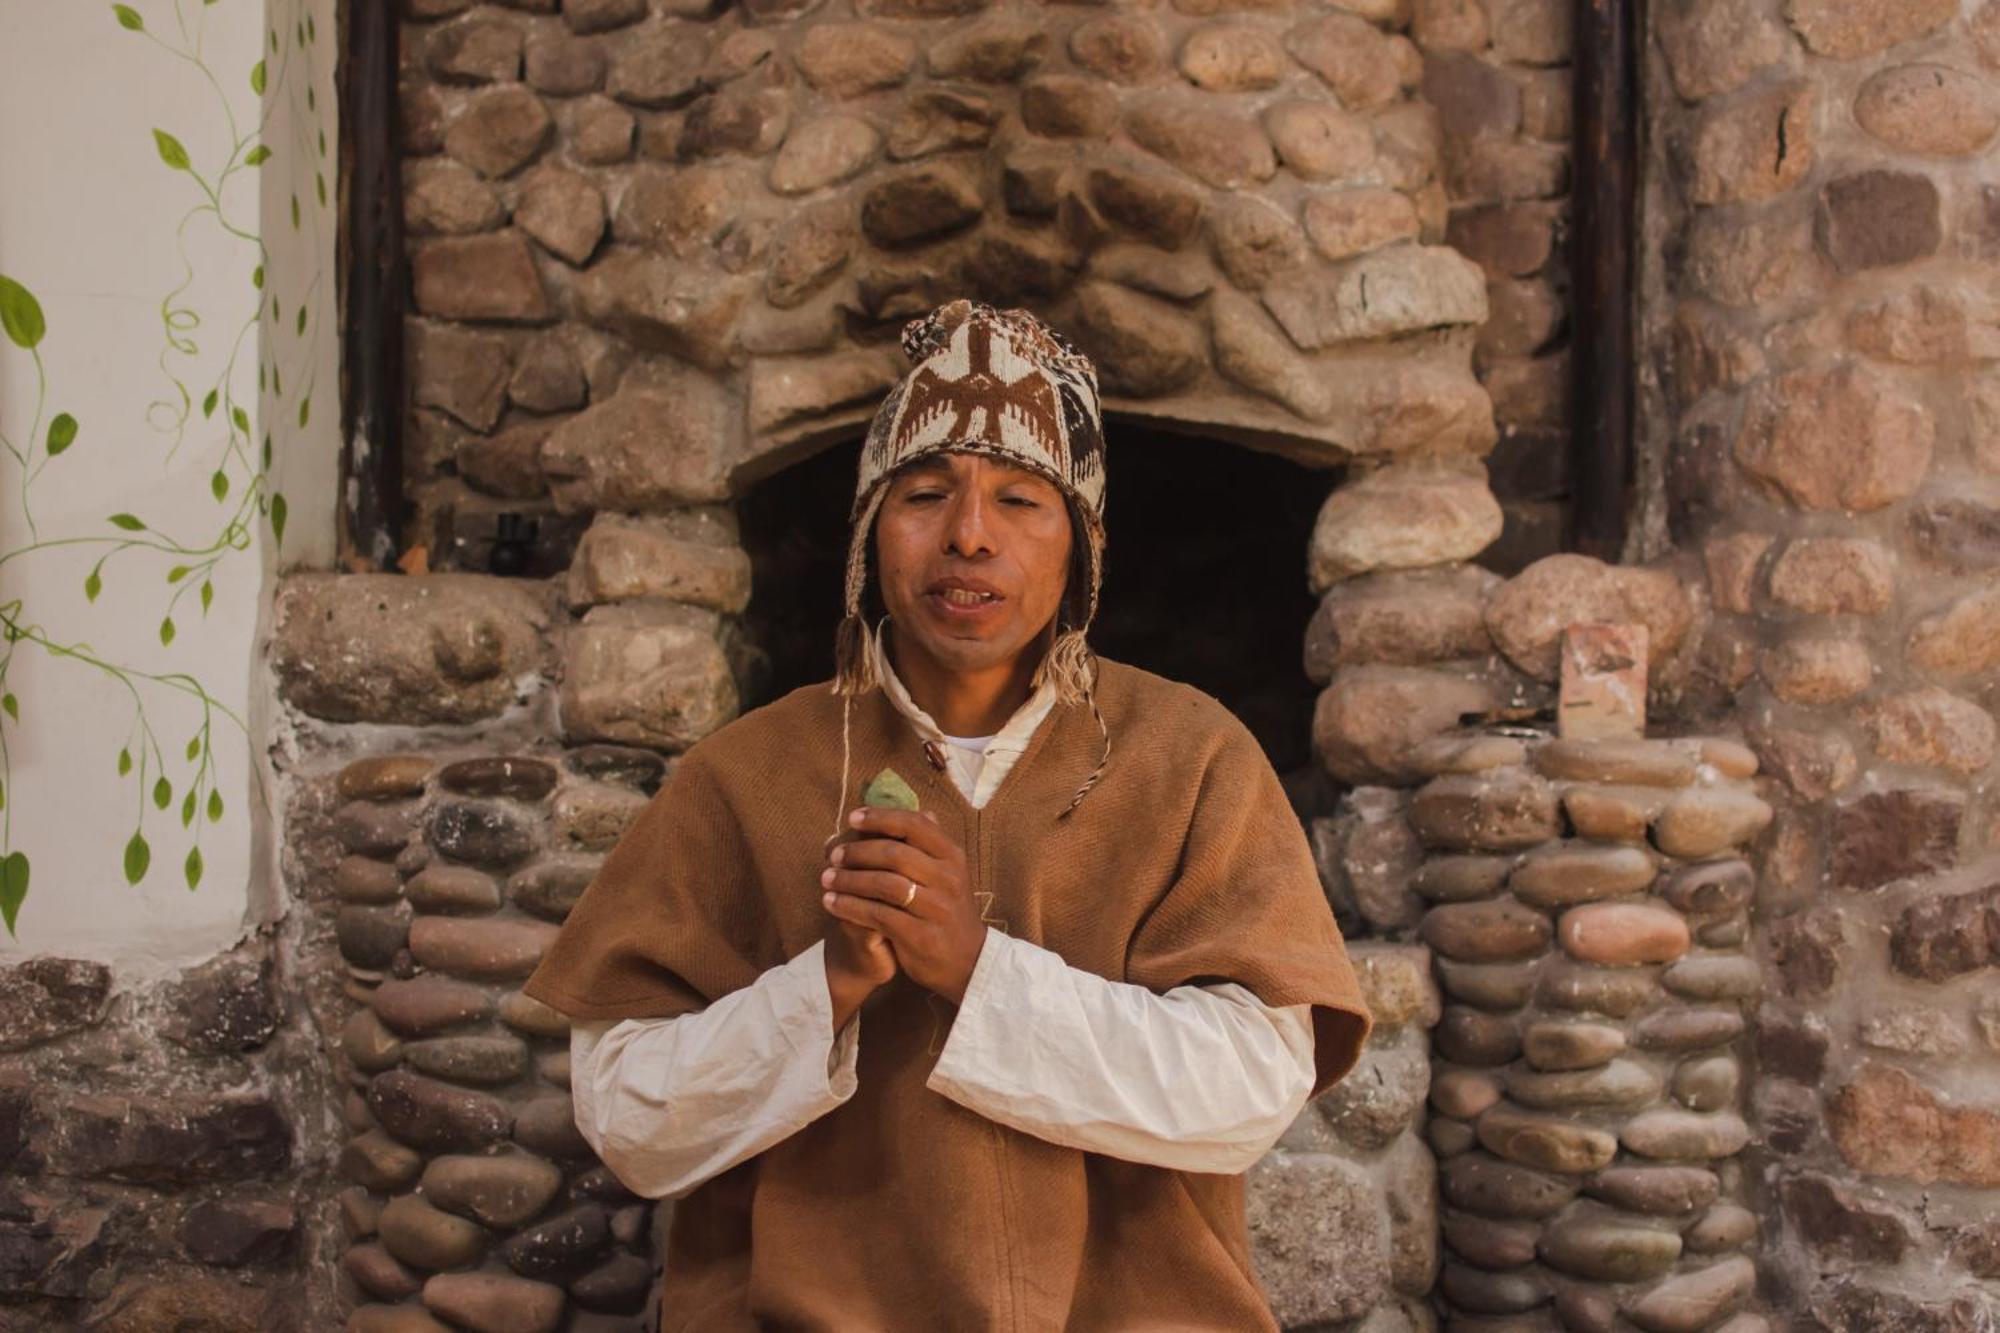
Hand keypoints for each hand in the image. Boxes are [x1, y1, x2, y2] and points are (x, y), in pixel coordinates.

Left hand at [820, 806, 986, 1004]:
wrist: (968, 962)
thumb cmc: (950, 911)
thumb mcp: (950, 874)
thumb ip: (933, 846)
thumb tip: (924, 810)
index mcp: (953, 857)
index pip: (915, 825)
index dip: (881, 817)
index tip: (853, 818)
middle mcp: (948, 879)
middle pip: (895, 853)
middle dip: (857, 851)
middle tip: (833, 855)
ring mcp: (936, 908)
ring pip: (884, 884)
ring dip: (849, 879)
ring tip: (826, 879)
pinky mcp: (920, 936)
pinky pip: (877, 915)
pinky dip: (850, 907)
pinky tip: (833, 903)